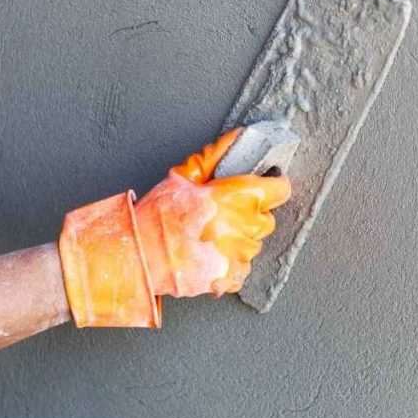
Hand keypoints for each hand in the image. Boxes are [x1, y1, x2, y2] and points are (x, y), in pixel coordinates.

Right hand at [59, 130, 291, 327]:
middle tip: (222, 214)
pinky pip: (242, 267)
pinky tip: (207, 254)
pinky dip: (229, 262)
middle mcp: (243, 227)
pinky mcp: (230, 278)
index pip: (280, 189)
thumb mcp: (182, 177)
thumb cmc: (155, 217)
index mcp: (236, 198)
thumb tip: (239, 138)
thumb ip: (215, 156)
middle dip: (250, 214)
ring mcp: (238, 255)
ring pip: (254, 244)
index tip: (265, 186)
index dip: (272, 185)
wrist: (137, 257)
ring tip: (209, 236)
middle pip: (266, 218)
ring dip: (239, 239)